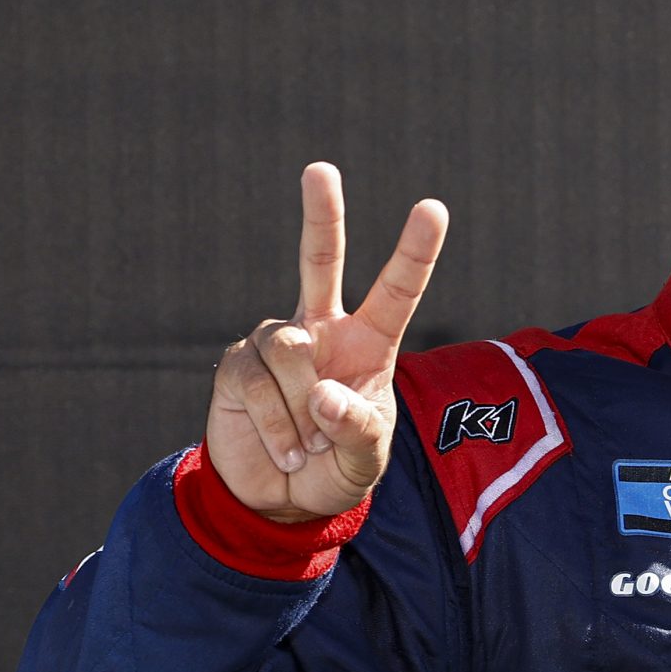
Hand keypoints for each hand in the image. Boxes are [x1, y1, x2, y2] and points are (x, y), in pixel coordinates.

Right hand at [206, 163, 447, 520]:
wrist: (279, 502)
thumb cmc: (335, 469)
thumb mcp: (365, 460)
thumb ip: (357, 429)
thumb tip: (323, 394)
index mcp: (369, 342)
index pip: (397, 291)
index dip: (414, 251)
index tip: (432, 208)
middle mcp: (321, 329)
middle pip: (320, 260)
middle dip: (321, 214)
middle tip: (320, 169)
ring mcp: (275, 342)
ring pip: (290, 351)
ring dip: (302, 411)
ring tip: (308, 444)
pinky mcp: (237, 365)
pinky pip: (258, 384)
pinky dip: (276, 426)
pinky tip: (285, 449)